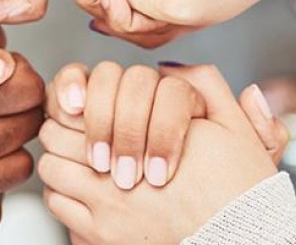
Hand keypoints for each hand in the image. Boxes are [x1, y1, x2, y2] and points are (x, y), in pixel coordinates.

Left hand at [39, 65, 278, 243]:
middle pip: (58, 131)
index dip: (82, 97)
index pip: (90, 101)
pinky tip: (81, 190)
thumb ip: (206, 86)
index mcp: (151, 131)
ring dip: (61, 159)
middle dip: (65, 126)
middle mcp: (123, 167)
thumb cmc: (240, 190)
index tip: (84, 103)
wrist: (243, 239)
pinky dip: (61, 192)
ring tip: (78, 159)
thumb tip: (170, 67)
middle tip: (76, 128)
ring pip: (52, 166)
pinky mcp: (101, 235)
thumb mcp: (236, 127)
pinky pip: (56, 203)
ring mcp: (108, 203)